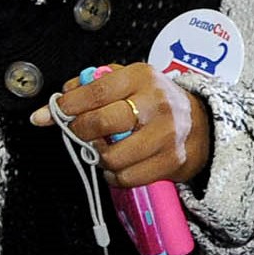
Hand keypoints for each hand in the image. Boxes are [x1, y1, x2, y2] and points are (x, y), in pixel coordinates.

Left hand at [32, 63, 212, 188]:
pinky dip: (114, 175)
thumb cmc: (153, 100)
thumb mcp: (125, 81)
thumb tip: (58, 100)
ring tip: (101, 149)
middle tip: (77, 132)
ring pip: (113, 156)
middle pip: (103, 122)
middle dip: (80, 131)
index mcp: (141, 77)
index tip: (53, 112)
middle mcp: (155, 103)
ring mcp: (166, 134)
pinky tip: (116, 165)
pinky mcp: (172, 161)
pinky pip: (128, 177)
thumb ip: (90, 86)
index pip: (97, 91)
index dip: (69, 104)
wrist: (200, 124)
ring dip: (98, 157)